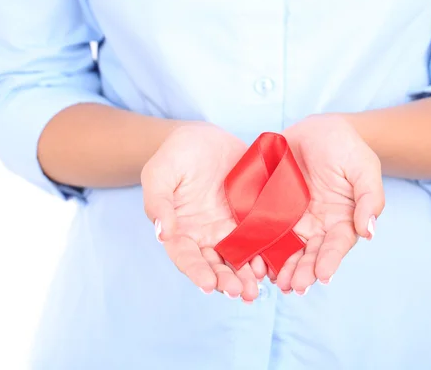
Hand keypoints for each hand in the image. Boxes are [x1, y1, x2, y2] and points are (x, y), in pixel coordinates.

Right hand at [142, 122, 266, 301]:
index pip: (186, 257)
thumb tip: (163, 234)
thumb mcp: (160, 173)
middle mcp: (204, 236)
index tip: (209, 285)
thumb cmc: (175, 155)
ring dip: (246, 276)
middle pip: (215, 265)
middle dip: (227, 281)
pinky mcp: (249, 218)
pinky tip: (272, 265)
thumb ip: (158, 202)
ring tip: (258, 289)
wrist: (203, 138)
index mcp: (179, 230)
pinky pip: (258, 239)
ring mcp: (228, 229)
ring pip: (238, 258)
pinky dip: (264, 254)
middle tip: (241, 292)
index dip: (197, 272)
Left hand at [275, 114, 384, 293]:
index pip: (337, 244)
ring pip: (287, 248)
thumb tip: (369, 232)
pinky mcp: (271, 209)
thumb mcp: (363, 167)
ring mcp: (293, 219)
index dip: (330, 260)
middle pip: (310, 253)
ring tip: (276, 282)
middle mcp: (317, 225)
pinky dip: (260, 247)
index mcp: (342, 219)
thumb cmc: (346, 147)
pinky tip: (254, 261)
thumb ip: (369, 198)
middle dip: (303, 271)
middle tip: (294, 285)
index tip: (323, 275)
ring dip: (282, 267)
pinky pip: (264, 230)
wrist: (318, 129)